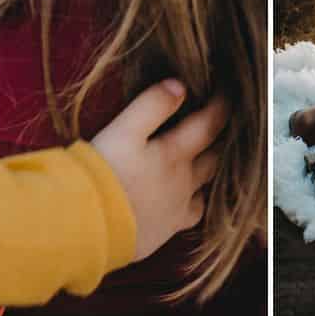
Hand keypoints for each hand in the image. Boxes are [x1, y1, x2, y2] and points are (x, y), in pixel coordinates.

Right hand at [91, 80, 224, 261]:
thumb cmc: (104, 174)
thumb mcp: (123, 130)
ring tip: (207, 158)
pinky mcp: (167, 229)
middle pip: (214, 157)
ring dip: (210, 170)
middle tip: (219, 126)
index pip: (209, 125)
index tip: (225, 95)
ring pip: (206, 186)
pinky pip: (192, 214)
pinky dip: (195, 201)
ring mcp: (178, 208)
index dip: (220, 107)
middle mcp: (184, 182)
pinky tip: (187, 198)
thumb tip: (180, 86)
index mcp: (175, 154)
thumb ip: (153, 105)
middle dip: (219, 139)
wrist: (88, 225)